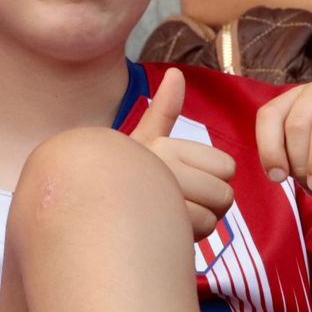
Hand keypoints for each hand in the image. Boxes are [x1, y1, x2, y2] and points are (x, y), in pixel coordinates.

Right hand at [131, 69, 236, 240]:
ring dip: (197, 226)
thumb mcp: (142, 141)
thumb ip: (163, 110)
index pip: (227, 167)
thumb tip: (176, 72)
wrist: (84, 211)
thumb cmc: (120, 176)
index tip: (184, 182)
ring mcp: (161, 198)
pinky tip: (166, 233)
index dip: (212, 179)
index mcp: (165, 147)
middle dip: (210, 206)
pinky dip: (189, 239)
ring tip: (169, 219)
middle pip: (225, 194)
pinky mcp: (161, 225)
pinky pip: (199, 234)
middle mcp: (162, 167)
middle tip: (181, 206)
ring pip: (213, 218)